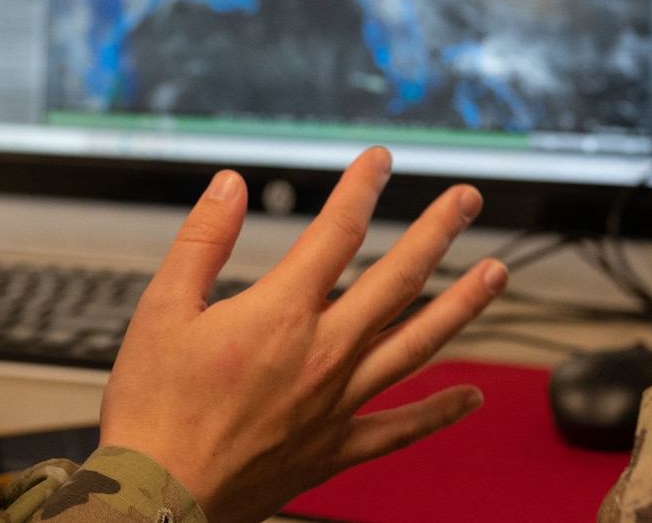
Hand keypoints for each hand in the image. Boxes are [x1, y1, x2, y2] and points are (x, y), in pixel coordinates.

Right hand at [97, 149, 508, 522]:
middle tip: (466, 200)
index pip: (338, 233)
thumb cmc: (155, 409)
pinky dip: (440, 413)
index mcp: (280, 314)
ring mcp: (337, 403)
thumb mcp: (161, 308)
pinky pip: (402, 428)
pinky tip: (470, 397)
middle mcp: (323, 354)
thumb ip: (203, 241)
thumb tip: (230, 188)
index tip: (380, 162)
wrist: (160, 494)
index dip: (362, 189)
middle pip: (397, 280)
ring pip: (417, 345)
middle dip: (437, 233)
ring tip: (496, 274)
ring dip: (461, 305)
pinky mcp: (336, 448)